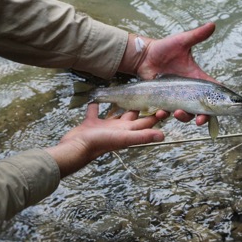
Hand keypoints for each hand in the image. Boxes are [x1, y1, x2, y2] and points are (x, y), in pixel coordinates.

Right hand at [46, 103, 164, 177]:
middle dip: (142, 107)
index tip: (165, 103)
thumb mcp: (124, 138)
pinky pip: (95, 111)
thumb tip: (163, 136)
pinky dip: (96, 105)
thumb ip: (142, 136)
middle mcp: (119, 128)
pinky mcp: (91, 123)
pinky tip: (96, 97)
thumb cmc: (100, 143)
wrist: (76, 148)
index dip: (157, 115)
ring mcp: (105, 126)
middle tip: (149, 94)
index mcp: (128, 131)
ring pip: (116, 114)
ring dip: (121, 106)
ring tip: (125, 94)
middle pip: (134, 116)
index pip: (147, 122)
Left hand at [118, 22, 216, 125]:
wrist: (143, 56)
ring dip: (184, 117)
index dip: (221, 101)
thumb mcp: (181, 41)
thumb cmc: (163, 48)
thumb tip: (212, 24)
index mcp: (196, 78)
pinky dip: (165, 114)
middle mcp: (188, 91)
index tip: (226, 108)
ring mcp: (176, 97)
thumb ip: (196, 35)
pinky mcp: (163, 101)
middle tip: (200, 120)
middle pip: (202, 109)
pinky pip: (166, 112)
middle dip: (203, 117)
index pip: (213, 91)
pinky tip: (161, 112)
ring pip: (185, 114)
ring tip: (178, 113)